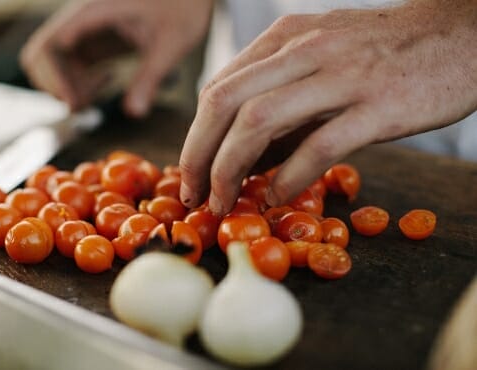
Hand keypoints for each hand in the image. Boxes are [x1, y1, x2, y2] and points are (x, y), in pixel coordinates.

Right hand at [20, 0, 213, 116]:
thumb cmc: (184, 3)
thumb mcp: (171, 42)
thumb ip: (150, 77)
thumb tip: (134, 112)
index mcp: (93, 11)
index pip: (50, 45)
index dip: (54, 78)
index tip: (75, 104)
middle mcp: (81, 19)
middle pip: (40, 55)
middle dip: (55, 86)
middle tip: (84, 105)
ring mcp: (85, 28)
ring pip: (52, 62)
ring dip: (66, 85)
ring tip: (98, 94)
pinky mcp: (94, 37)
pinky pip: (71, 62)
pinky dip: (79, 80)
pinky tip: (107, 80)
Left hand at [179, 0, 476, 214]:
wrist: (461, 34)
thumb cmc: (386, 54)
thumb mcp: (321, 59)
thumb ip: (280, 98)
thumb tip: (243, 157)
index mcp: (286, 39)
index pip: (219, 88)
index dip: (195, 136)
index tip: (190, 173)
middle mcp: (305, 50)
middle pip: (224, 102)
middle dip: (198, 154)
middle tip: (193, 194)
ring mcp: (340, 76)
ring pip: (259, 121)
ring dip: (230, 168)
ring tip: (223, 201)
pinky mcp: (377, 106)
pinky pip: (318, 145)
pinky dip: (289, 177)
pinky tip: (277, 197)